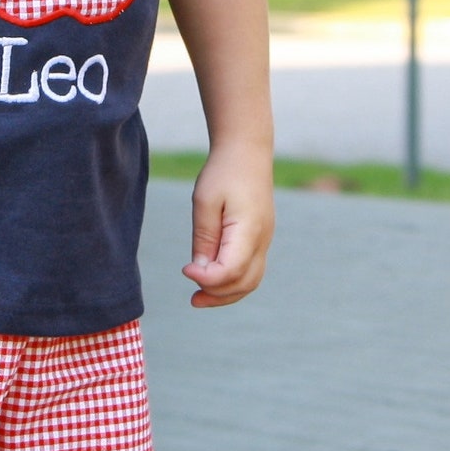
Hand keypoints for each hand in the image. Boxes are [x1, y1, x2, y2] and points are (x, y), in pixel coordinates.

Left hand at [182, 143, 272, 308]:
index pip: (230, 270)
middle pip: (244, 282)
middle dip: (217, 295)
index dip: (207, 278)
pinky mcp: (260, 239)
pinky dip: (234, 282)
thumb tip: (199, 270)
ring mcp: (264, 240)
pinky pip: (251, 270)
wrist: (246, 152)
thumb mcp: (205, 202)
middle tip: (191, 298)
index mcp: (249, 230)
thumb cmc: (223, 173)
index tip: (185, 270)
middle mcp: (262, 240)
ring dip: (227, 294)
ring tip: (199, 298)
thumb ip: (204, 238)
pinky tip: (213, 282)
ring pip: (251, 281)